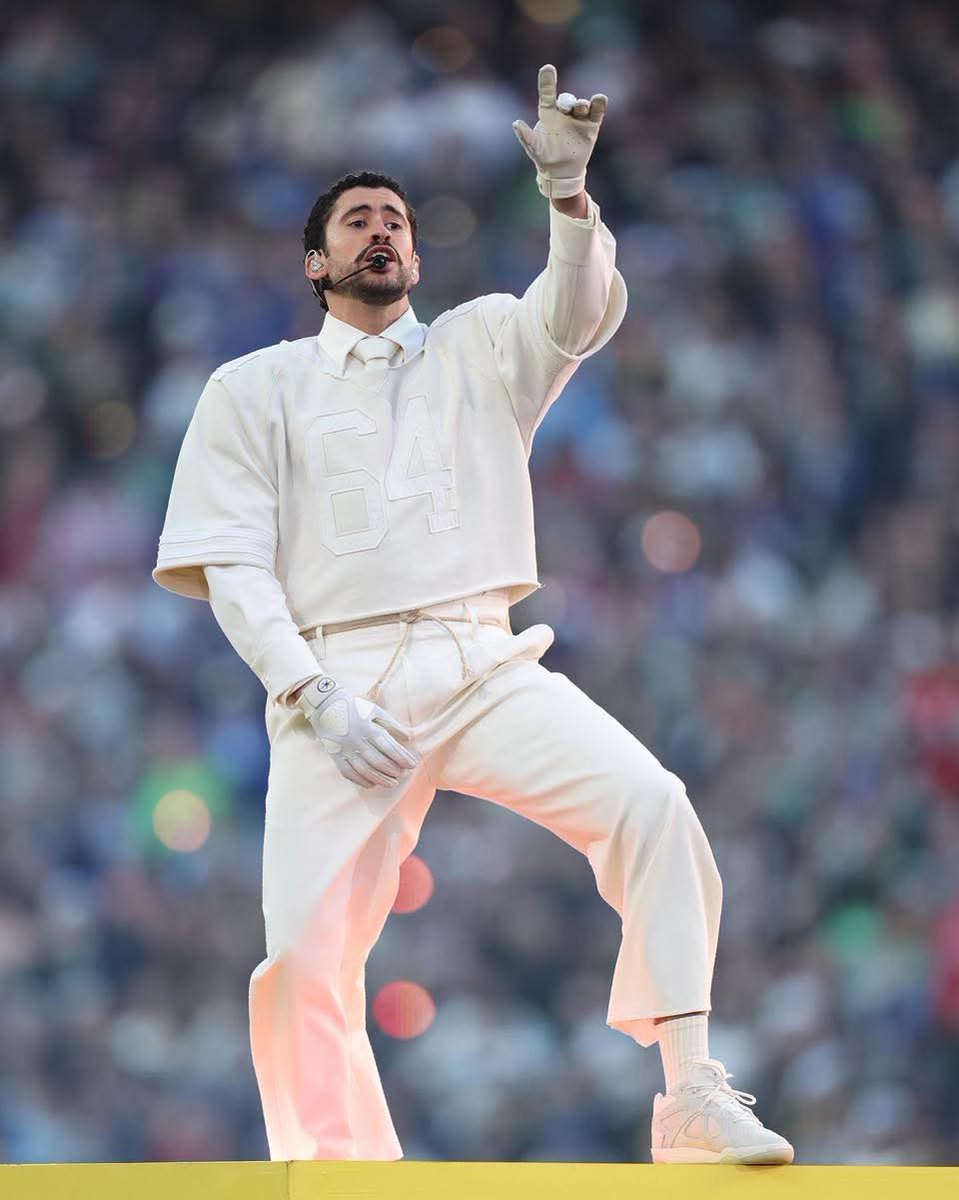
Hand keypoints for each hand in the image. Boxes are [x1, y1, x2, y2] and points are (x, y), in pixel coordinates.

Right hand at [295, 673, 418, 788]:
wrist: (325, 704)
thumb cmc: (354, 706)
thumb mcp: (374, 710)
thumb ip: (392, 724)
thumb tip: (408, 737)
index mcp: (368, 728)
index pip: (389, 747)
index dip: (402, 757)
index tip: (413, 764)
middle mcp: (356, 740)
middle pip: (378, 761)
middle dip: (393, 770)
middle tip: (403, 774)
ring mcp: (344, 749)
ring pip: (364, 770)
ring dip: (380, 778)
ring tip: (392, 783)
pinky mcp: (335, 755)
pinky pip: (348, 773)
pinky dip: (361, 780)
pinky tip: (372, 784)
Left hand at [512, 64, 607, 199]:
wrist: (562, 172)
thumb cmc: (545, 157)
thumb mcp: (534, 148)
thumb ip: (526, 136)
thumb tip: (516, 124)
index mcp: (548, 114)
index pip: (547, 94)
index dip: (547, 81)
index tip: (548, 68)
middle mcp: (564, 112)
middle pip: (567, 99)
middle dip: (567, 101)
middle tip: (567, 107)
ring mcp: (578, 118)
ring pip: (582, 104)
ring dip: (582, 104)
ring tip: (581, 108)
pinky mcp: (591, 125)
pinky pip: (597, 111)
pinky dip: (599, 104)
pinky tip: (599, 99)